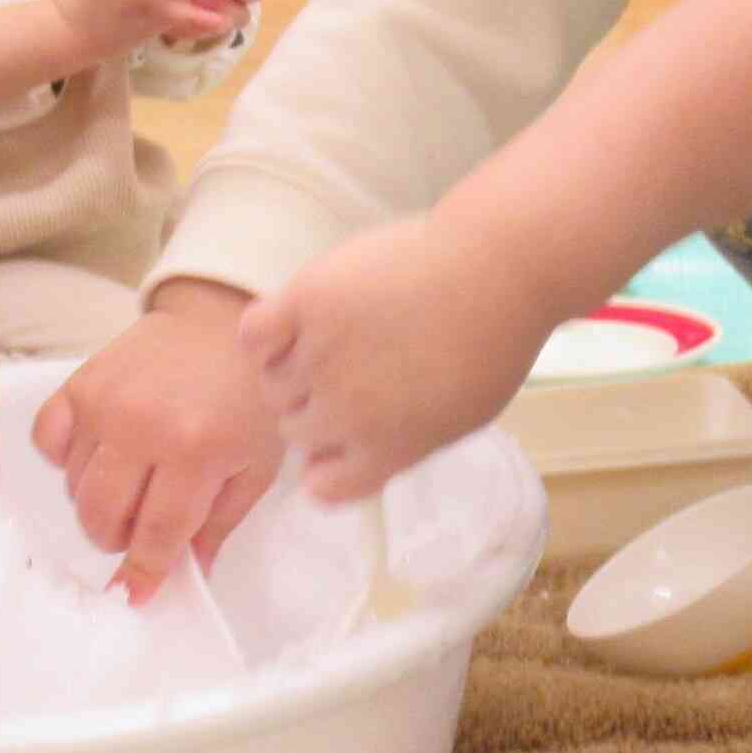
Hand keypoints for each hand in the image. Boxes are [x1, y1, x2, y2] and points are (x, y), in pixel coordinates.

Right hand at [36, 282, 282, 594]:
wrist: (221, 323)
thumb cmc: (247, 394)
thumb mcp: (256, 465)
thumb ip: (220, 524)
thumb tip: (190, 575)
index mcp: (197, 451)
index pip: (157, 535)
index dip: (145, 572)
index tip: (136, 592)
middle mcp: (144, 427)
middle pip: (102, 518)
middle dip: (118, 539)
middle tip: (139, 528)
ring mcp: (106, 403)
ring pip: (74, 487)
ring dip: (97, 501)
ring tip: (131, 481)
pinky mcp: (80, 383)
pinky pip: (47, 442)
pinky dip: (65, 459)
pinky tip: (99, 452)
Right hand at [238, 217, 550, 501]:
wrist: (497, 268)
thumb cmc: (494, 338)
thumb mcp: (462, 416)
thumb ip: (406, 442)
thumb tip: (365, 452)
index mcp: (385, 451)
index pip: (324, 484)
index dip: (326, 462)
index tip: (335, 440)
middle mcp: (344, 414)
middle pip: (295, 428)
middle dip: (315, 406)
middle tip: (345, 366)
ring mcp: (320, 358)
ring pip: (272, 383)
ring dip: (292, 366)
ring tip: (329, 335)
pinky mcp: (304, 301)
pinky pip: (254, 334)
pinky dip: (266, 332)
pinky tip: (293, 319)